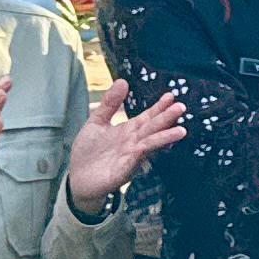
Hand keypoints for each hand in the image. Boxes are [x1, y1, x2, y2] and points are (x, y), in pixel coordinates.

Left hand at [62, 80, 186, 209]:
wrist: (78, 178)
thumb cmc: (89, 151)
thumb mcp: (96, 121)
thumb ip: (110, 103)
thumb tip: (123, 81)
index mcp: (128, 130)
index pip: (147, 116)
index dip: (159, 107)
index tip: (171, 96)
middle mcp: (133, 142)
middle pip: (152, 128)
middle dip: (166, 118)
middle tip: (181, 107)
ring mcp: (131, 156)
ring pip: (149, 144)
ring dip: (164, 137)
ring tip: (181, 130)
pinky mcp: (123, 170)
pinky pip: (134, 160)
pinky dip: (142, 153)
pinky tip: (148, 147)